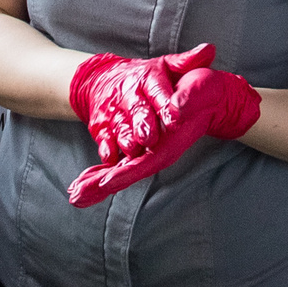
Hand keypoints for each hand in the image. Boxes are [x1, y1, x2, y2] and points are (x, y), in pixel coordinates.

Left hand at [66, 57, 262, 208]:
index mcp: (169, 143)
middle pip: (126, 174)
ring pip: (119, 171)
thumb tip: (176, 109)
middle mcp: (157, 152)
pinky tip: (85, 180)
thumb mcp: (198, 90)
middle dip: (101, 185)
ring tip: (74, 195)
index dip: (125, 172)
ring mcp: (150, 152)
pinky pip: (119, 162)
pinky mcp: (144, 147)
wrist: (213, 97)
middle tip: (76, 196)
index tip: (106, 182)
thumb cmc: (206, 92)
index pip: (144, 163)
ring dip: (96, 182)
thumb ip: (187, 100)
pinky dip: (101, 171)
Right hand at [69, 44, 218, 160]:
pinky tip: (112, 159)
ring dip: (125, 139)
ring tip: (133, 150)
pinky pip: (103, 140)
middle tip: (150, 139)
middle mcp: (128, 94)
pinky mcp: (100, 127)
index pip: (157, 91)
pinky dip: (106, 150)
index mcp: (147, 79)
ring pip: (119, 127)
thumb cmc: (143, 76)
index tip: (175, 118)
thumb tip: (210, 50)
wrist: (101, 79)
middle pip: (136, 111)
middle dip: (142, 124)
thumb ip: (186, 62)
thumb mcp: (164, 65)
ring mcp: (113, 112)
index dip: (165, 105)